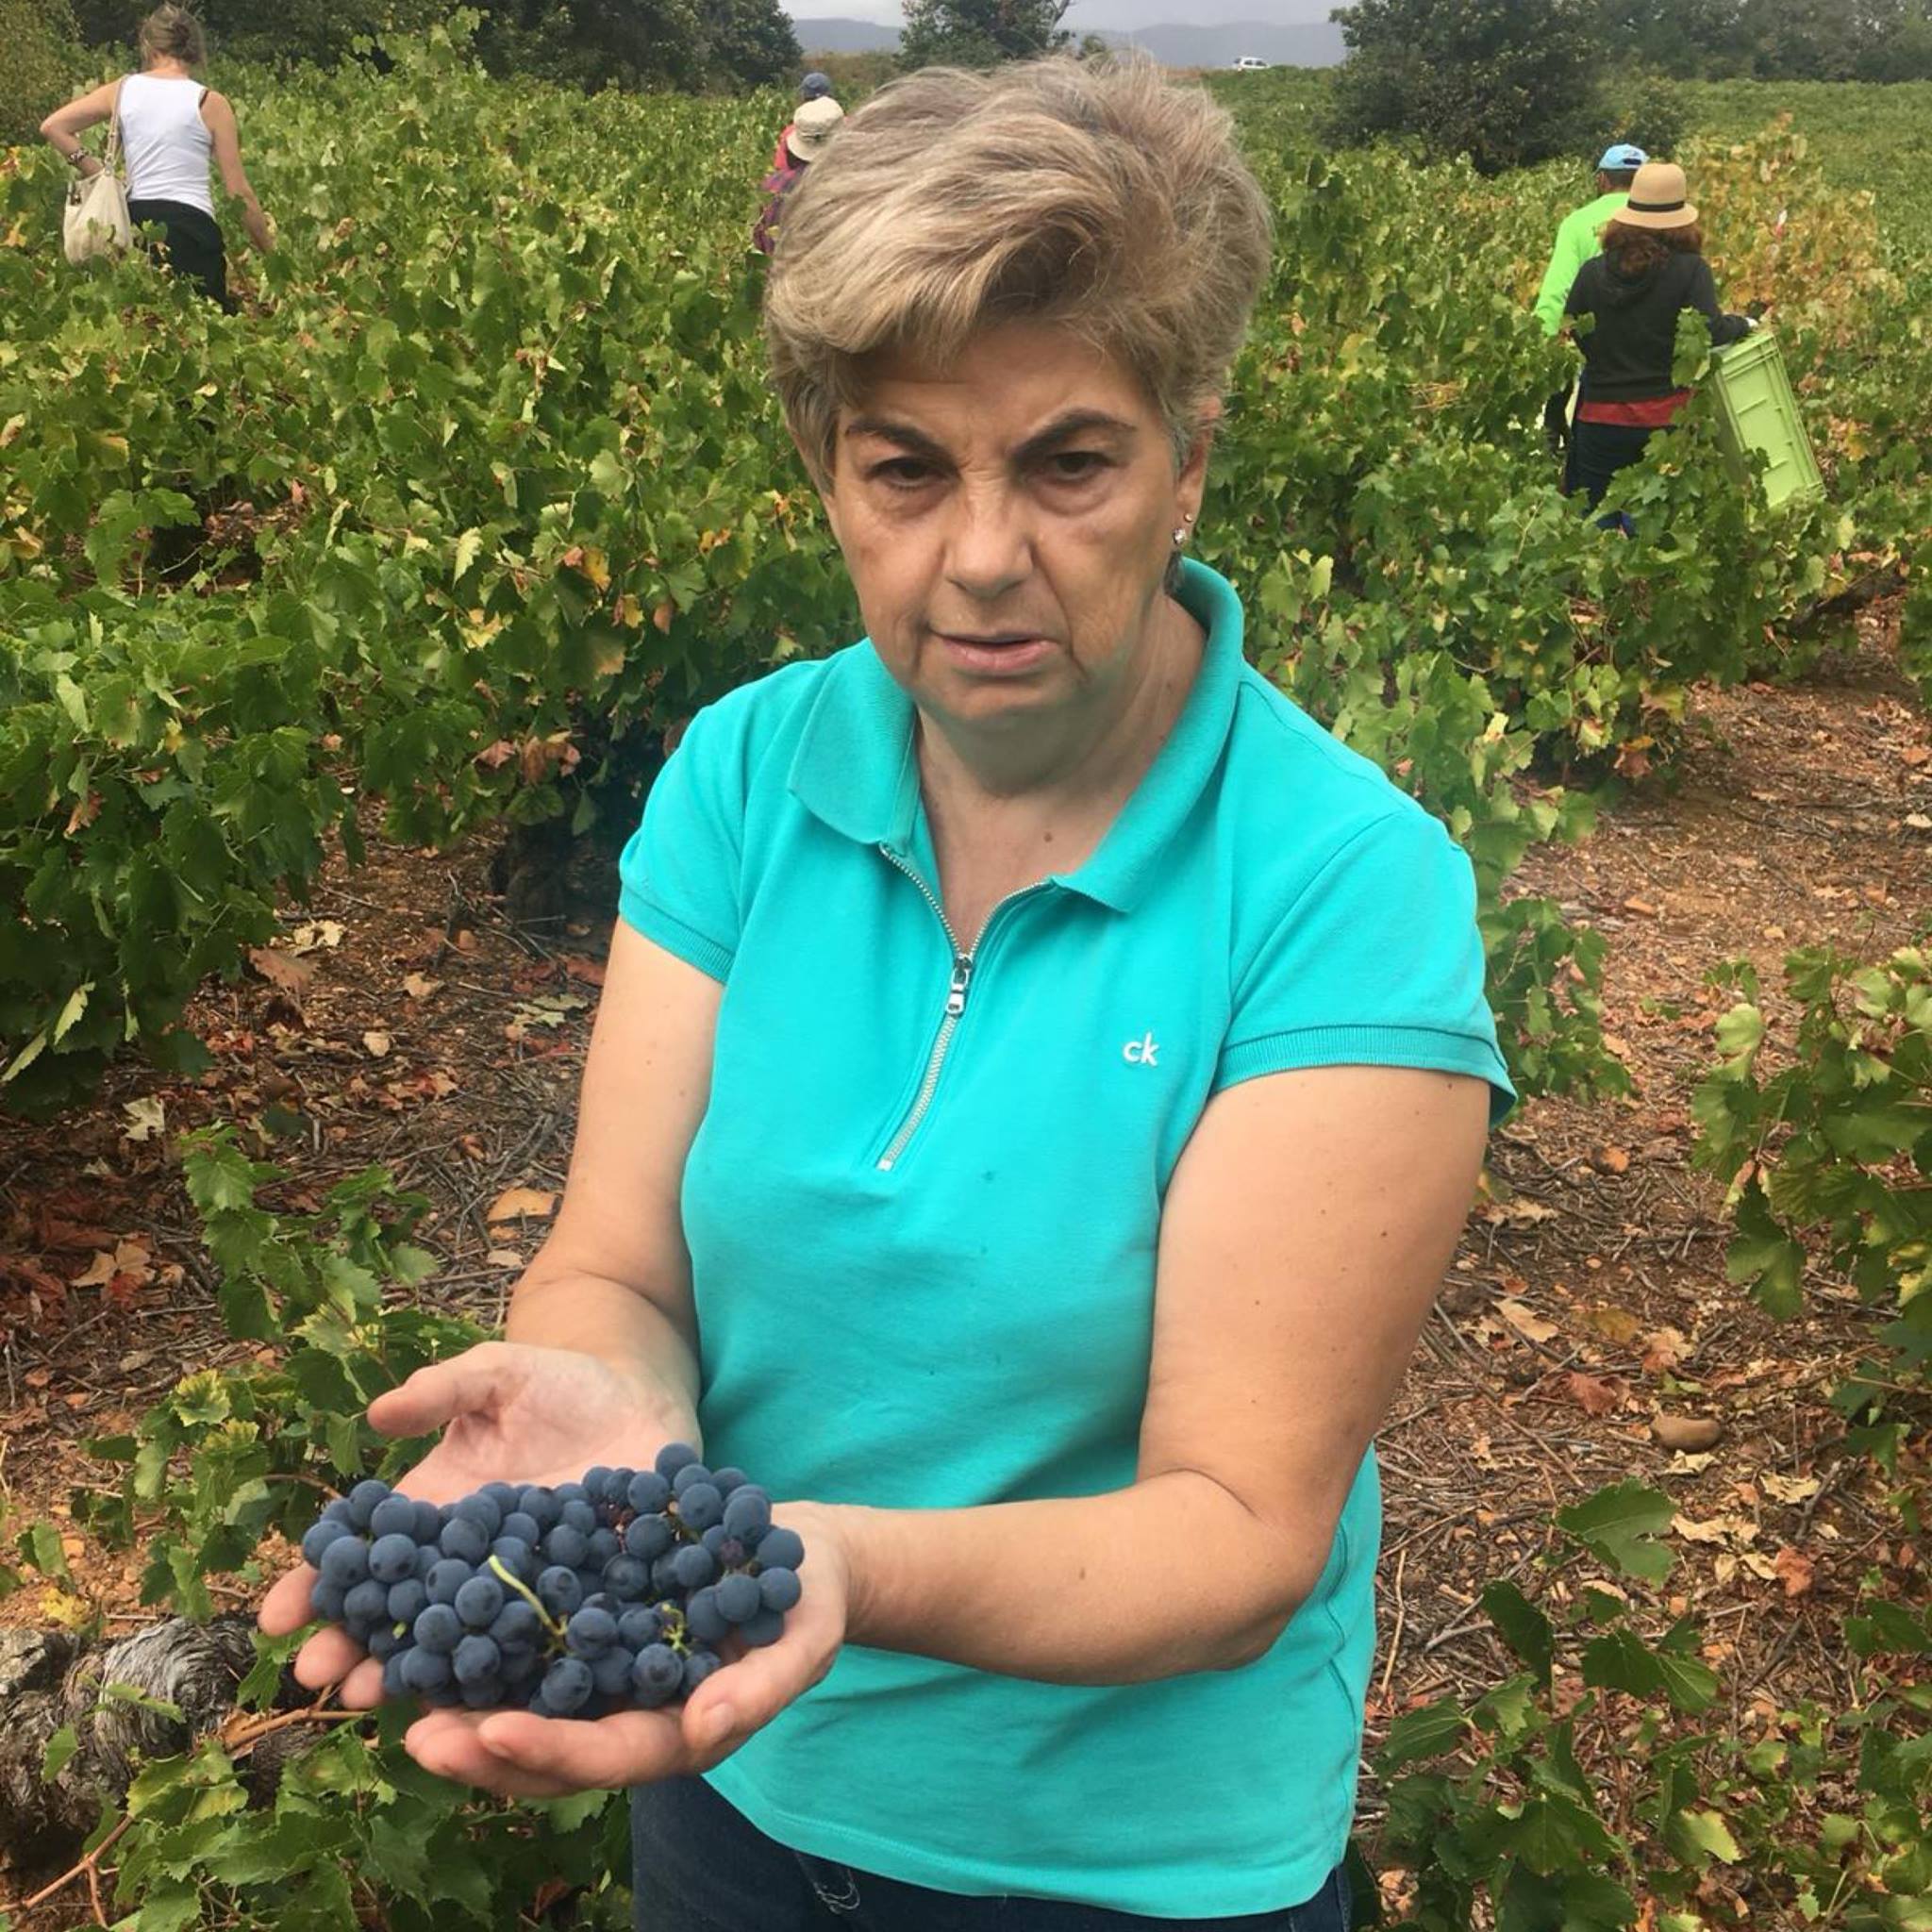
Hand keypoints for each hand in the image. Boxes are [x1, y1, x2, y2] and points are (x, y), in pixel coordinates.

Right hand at [259, 1340, 692, 1707]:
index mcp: (435, 1512)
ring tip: (375, 1698)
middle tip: (317, 1677)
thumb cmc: (558, 1385)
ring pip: (459, 1643)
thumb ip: (444, 1391)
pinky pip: (539, 1648)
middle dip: (355, 1644)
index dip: (319, 1583)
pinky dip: (510, 1678)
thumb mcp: (497, 1374)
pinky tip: (484, 1704)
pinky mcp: (578, 1602)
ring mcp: (521, 1588)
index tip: (278, 1617)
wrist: (641, 1400)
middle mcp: (468, 1563)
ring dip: (417, 1673)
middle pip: (402, 1612)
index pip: (366, 1554)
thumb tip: (376, 1414)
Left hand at [401, 1500, 851, 1798]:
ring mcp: (608, 1675)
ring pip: (529, 1706)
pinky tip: (440, 1626)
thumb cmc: (811, 1601)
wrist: (803, 1554)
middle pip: (550, 1751)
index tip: (492, 1735)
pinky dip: (486, 1645)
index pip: (605, 1756)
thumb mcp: (805, 1639)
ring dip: (468, 1706)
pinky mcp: (594, 1628)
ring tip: (403, 1695)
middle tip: (418, 1735)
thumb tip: (707, 1732)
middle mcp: (632, 1714)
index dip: (549, 1752)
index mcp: (679, 1732)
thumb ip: (761, 1688)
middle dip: (482, 1750)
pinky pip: (534, 1648)